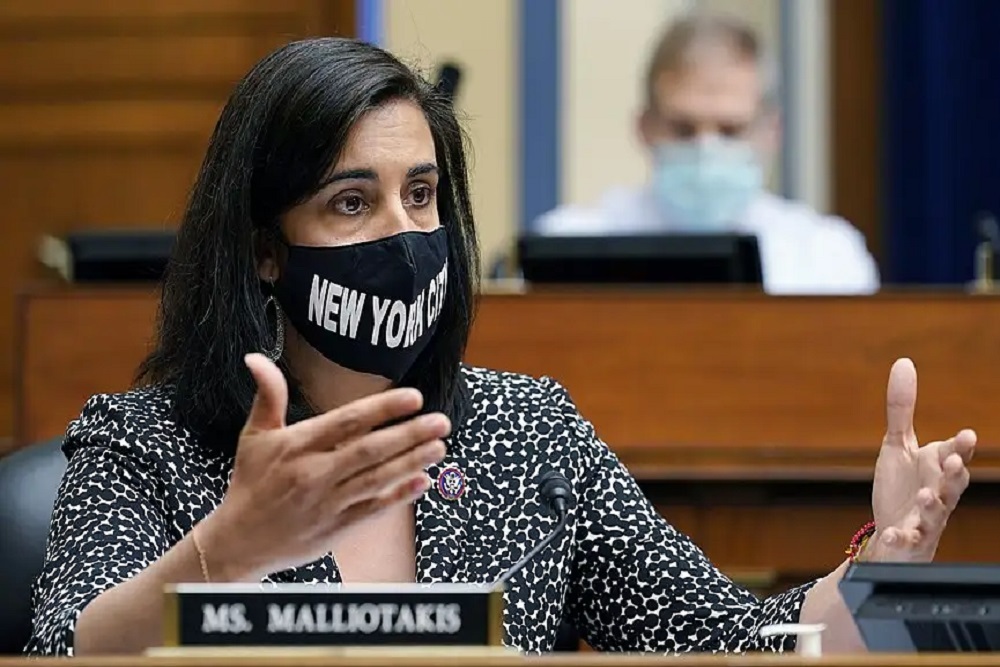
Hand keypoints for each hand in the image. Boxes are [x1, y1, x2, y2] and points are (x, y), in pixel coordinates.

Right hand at [198, 353, 448, 578]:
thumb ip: (267, 396)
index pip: (347, 422)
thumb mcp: (254, 436)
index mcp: (298, 446)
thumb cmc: (250, 483)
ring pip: (377, 479)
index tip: (413, 397)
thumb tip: (257, 358)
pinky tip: (423, 482)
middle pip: (370, 450)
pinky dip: (399, 497)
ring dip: (412, 463)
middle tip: (441, 421)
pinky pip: (373, 510)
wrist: (239, 542)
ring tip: (439, 446)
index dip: (382, 409)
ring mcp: (328, 503)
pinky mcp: (336, 529)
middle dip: (409, 434)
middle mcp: (315, 473)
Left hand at [868, 358, 975, 561]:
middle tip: (954, 462)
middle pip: (952, 484)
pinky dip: (899, 537)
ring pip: (935, 512)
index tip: (966, 435)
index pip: (954, 454)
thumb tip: (905, 362)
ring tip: (925, 495)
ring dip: (931, 503)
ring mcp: (925, 518)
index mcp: (937, 468)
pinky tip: (890, 535)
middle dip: (954, 473)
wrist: (892, 533)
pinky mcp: (908, 539)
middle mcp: (938, 493)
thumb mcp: (898, 445)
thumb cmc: (903, 486)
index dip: (960, 446)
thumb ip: (902, 409)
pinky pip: (906, 539)